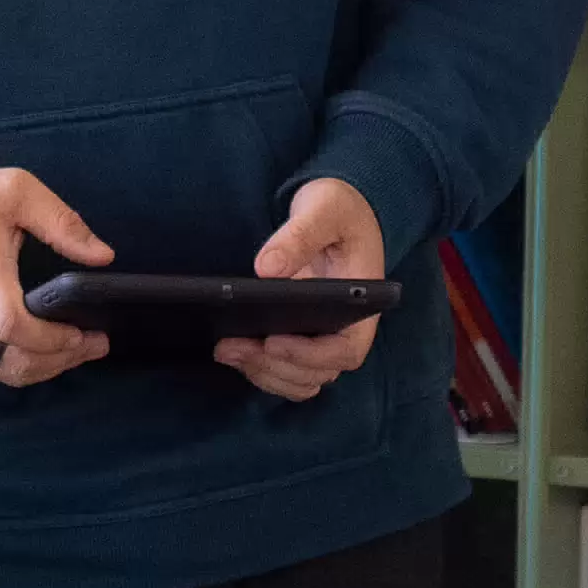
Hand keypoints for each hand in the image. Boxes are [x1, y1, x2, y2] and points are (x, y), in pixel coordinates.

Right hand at [0, 168, 114, 387]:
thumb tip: (104, 257)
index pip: (12, 326)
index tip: (84, 332)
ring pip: (0, 371)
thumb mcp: (17, 189)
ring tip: (75, 349)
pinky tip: (40, 348)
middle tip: (95, 344)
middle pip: (12, 361)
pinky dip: (17, 365)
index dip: (51, 340)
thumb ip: (62, 223)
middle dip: (59, 360)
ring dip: (42, 368)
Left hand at [217, 177, 383, 401]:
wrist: (339, 209)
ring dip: (263, 372)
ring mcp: (324, 337)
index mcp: (362, 306)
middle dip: (273, 366)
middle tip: (229, 346)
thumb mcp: (324, 209)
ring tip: (225, 349)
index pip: (344, 351)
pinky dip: (262, 369)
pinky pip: (286, 369)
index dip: (309, 356)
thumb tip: (266, 269)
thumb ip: (299, 236)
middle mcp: (346, 330)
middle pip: (316, 373)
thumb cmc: (340, 208)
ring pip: (299, 379)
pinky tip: (233, 350)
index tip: (273, 341)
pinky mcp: (303, 336)